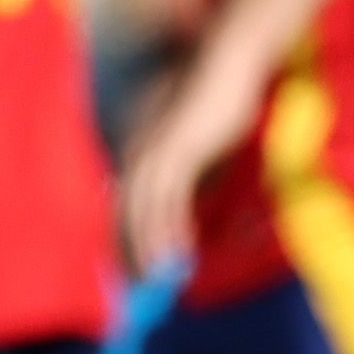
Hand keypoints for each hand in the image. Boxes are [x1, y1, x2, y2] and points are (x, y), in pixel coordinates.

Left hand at [115, 53, 268, 275]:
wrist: (228, 64)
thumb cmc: (219, 101)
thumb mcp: (201, 148)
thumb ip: (190, 178)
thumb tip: (185, 213)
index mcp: (142, 153)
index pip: (125, 205)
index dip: (126, 240)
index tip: (130, 272)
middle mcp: (139, 154)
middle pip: (125, 213)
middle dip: (128, 252)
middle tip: (135, 289)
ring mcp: (154, 151)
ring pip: (142, 210)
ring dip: (146, 248)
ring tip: (153, 282)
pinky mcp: (176, 150)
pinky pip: (167, 199)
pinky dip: (167, 229)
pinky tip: (174, 253)